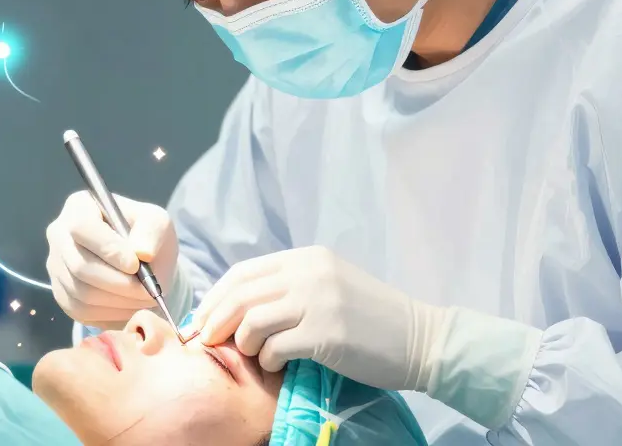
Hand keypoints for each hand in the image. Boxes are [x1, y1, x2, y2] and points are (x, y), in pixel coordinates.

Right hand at [45, 191, 177, 329]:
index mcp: (79, 207)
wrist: (141, 263)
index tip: (135, 265)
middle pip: (79, 265)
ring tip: (143, 297)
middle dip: (118, 282)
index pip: (82, 227)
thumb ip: (152, 231)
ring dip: (118, 300)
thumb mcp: (157, 222)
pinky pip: (80, 310)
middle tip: (147, 290)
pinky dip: (110, 313)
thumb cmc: (145, 235)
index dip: (108, 249)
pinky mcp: (61, 293)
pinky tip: (128, 305)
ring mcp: (56, 265)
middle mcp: (59, 234)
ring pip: (81, 292)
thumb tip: (142, 252)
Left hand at [191, 246, 447, 391]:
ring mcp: (319, 301)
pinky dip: (268, 360)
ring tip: (252, 354)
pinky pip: (276, 348)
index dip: (215, 297)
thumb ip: (289, 286)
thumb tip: (237, 306)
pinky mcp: (326, 334)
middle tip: (205, 342)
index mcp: (306, 257)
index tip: (201, 319)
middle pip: (241, 294)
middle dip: (214, 320)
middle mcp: (309, 273)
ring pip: (252, 321)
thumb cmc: (370, 317)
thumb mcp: (329, 284)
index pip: (243, 272)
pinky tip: (277, 364)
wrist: (420, 338)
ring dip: (243, 342)